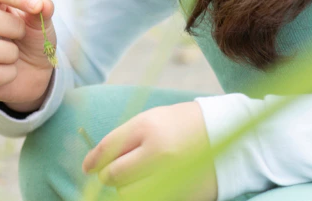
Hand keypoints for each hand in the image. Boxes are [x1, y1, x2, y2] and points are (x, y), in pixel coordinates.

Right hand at [0, 0, 56, 110]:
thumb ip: (43, 11)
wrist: (34, 77)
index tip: (36, 6)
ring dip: (10, 54)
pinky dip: (9, 74)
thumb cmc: (31, 42)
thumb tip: (43, 4)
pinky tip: (9, 73)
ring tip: (14, 56)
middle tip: (22, 35)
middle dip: (12, 28)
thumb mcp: (41, 25)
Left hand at [82, 101, 217, 200]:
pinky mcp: (182, 194)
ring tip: (137, 177)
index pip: (108, 149)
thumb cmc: (179, 124)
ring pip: (130, 194)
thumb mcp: (150, 119)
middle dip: (109, 176)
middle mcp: (159, 153)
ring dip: (126, 189)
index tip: (87, 168)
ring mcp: (172, 175)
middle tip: (112, 173)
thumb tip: (94, 163)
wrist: (224, 133)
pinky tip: (151, 184)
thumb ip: (123, 139)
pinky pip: (150, 199)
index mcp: (148, 128)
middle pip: (115, 176)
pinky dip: (145, 194)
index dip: (94, 161)